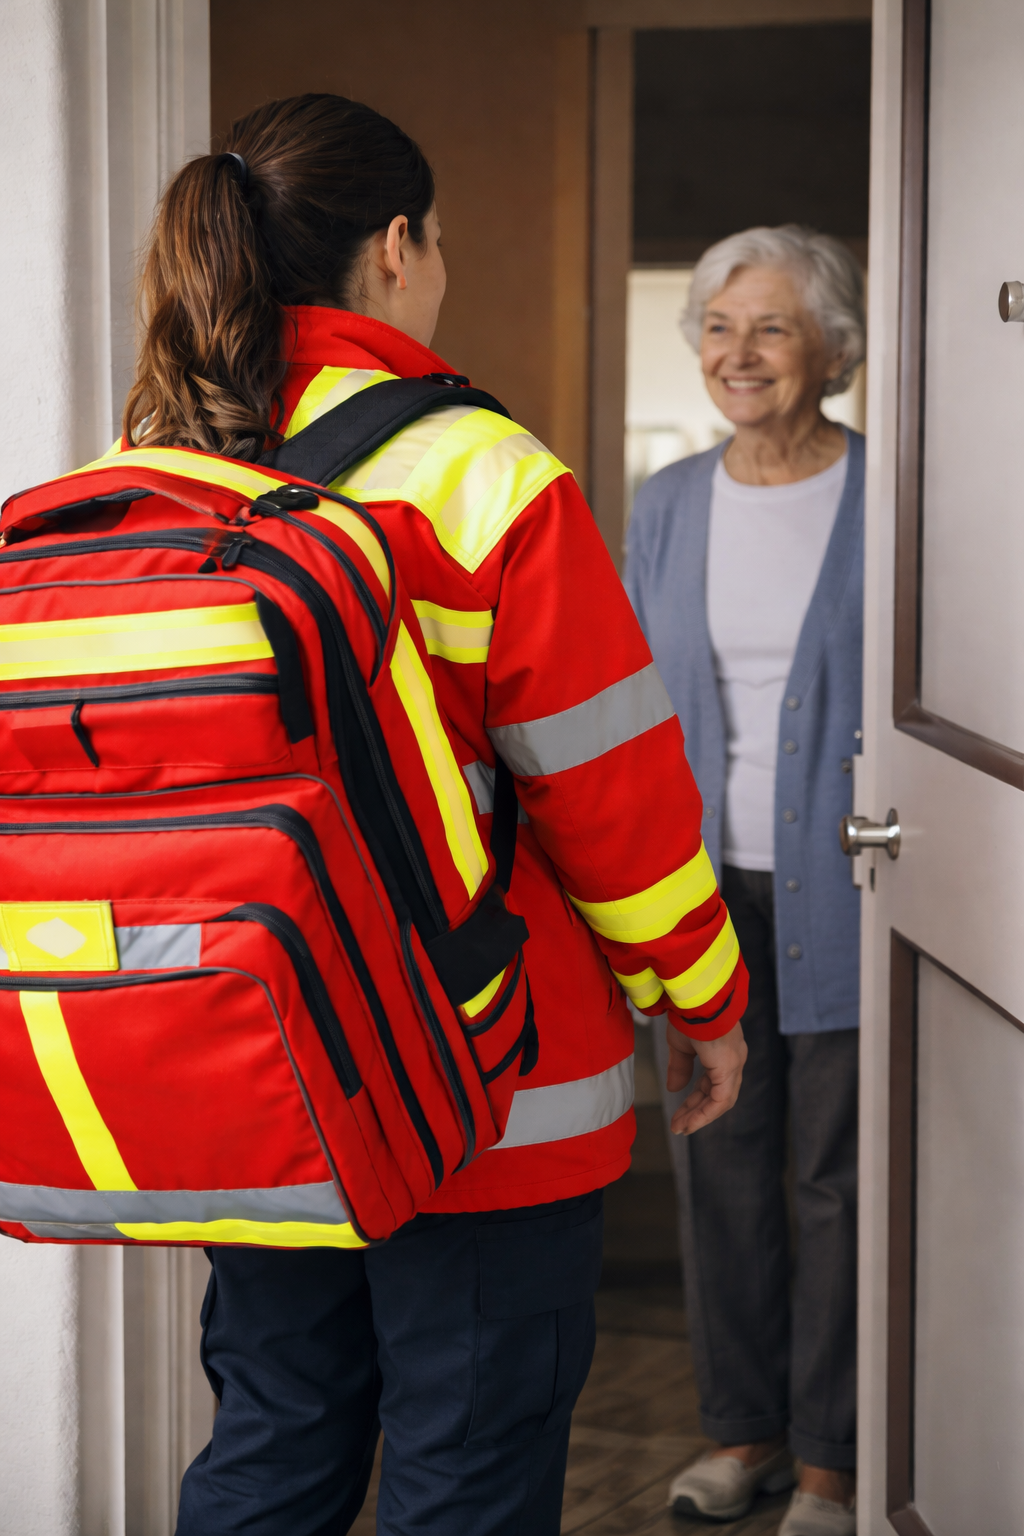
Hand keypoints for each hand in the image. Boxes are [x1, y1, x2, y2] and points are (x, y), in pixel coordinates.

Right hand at [665, 1019, 746, 1135]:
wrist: (695, 999)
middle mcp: (734, 1061)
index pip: (712, 1085)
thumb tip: (674, 1089)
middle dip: (696, 1112)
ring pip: (721, 1101)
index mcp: (724, 1053)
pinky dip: (704, 1113)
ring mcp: (734, 1064)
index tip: (680, 1115)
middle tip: (679, 1126)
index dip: (695, 1102)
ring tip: (680, 1128)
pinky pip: (720, 1100)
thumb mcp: (680, 1045)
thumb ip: (680, 1068)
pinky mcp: (729, 1067)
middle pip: (717, 1096)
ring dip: (700, 1116)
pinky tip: (689, 1123)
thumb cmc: (688, 1015)